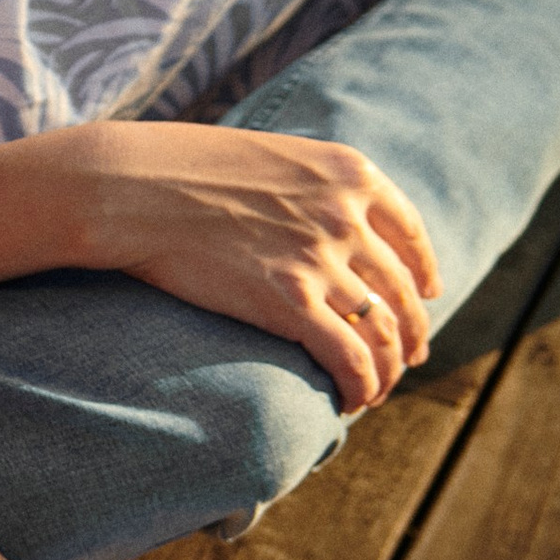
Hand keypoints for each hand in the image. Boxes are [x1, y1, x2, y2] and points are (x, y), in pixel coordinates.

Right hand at [56, 119, 436, 409]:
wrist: (132, 186)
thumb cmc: (180, 167)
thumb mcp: (267, 157)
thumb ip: (307, 187)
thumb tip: (315, 220)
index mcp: (350, 172)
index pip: (411, 233)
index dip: (423, 272)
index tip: (427, 295)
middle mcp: (347, 215)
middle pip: (403, 289)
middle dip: (413, 332)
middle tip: (412, 357)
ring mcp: (321, 259)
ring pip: (383, 331)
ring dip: (389, 368)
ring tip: (377, 390)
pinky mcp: (290, 302)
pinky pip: (350, 358)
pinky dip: (361, 386)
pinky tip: (351, 402)